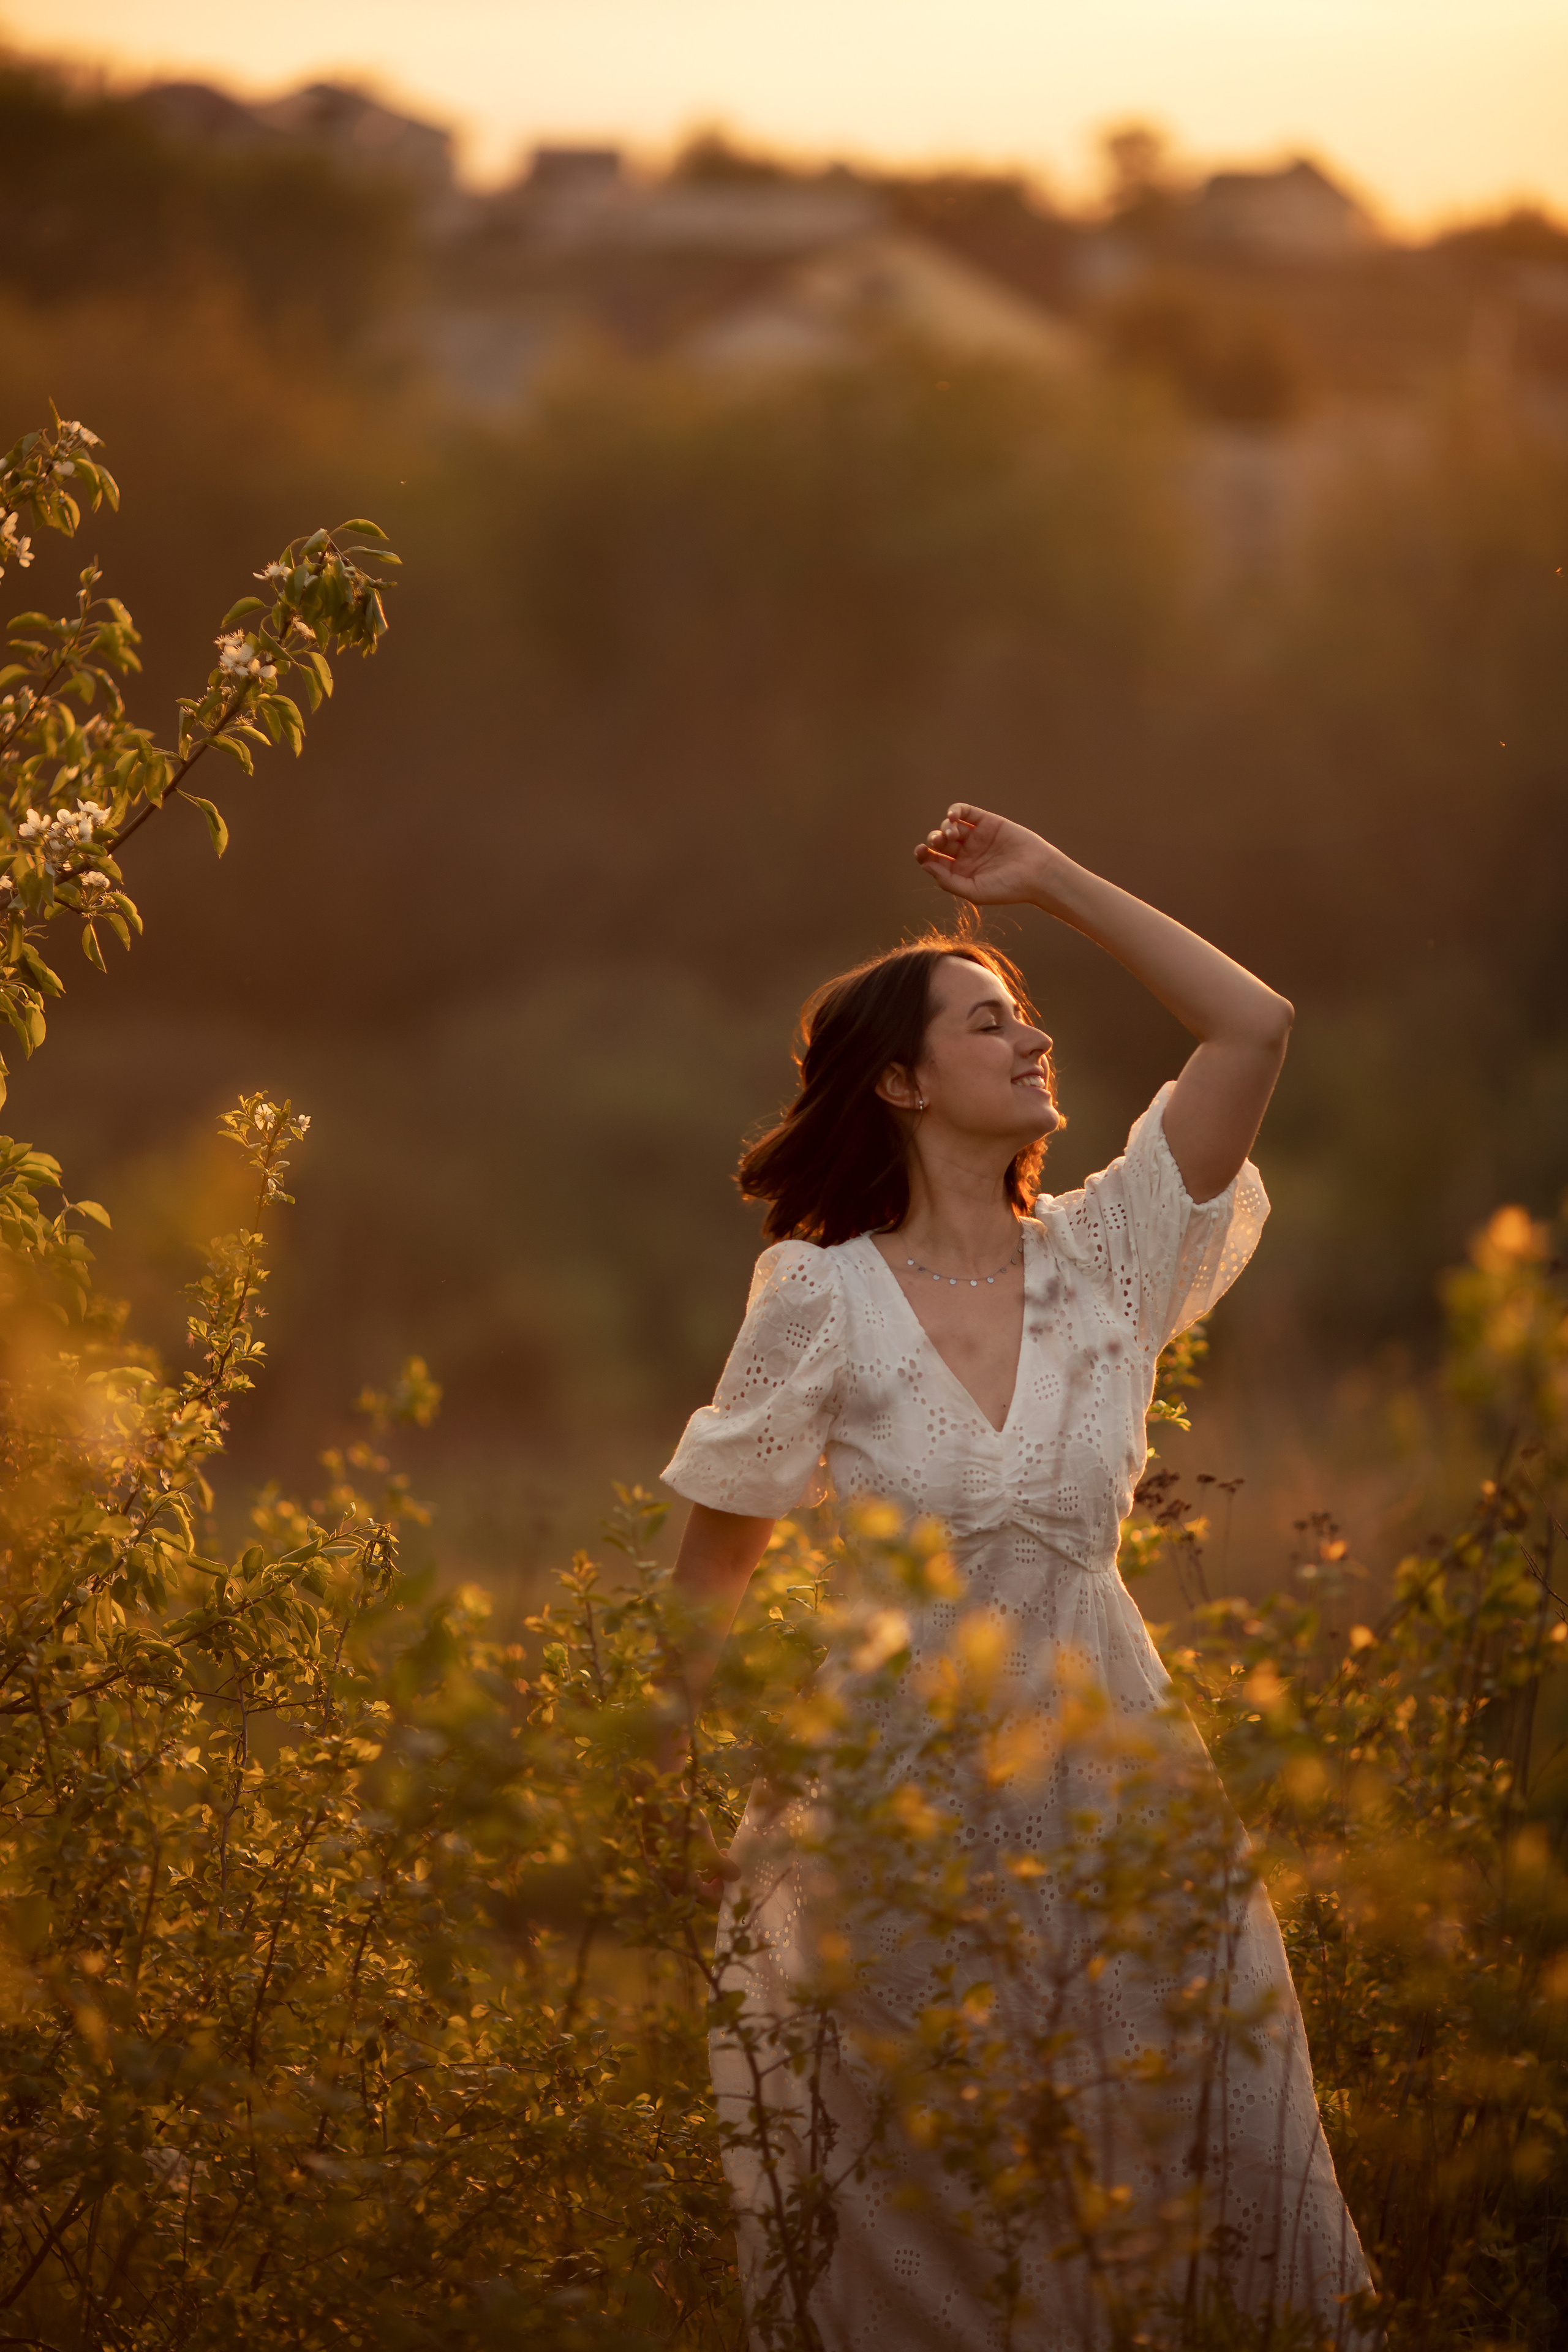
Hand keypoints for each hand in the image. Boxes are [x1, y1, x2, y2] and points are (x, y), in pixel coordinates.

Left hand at [915, 804, 1056, 905]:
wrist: (1038, 873)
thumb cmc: (1008, 888)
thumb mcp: (974, 891)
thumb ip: (948, 881)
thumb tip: (926, 865)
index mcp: (960, 872)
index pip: (934, 861)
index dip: (923, 855)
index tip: (921, 851)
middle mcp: (966, 854)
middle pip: (940, 843)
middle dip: (934, 840)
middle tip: (938, 842)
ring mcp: (976, 837)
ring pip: (950, 826)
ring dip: (944, 827)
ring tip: (952, 834)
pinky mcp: (987, 822)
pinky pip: (966, 812)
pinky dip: (955, 810)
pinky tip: (953, 816)